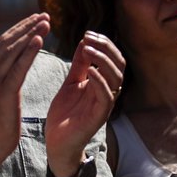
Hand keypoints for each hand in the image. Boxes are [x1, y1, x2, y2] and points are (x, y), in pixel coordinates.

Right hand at [0, 13, 47, 164]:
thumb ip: (2, 75)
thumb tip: (12, 62)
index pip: (4, 42)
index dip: (20, 28)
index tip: (36, 18)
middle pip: (9, 41)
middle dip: (28, 26)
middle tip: (45, 15)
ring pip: (14, 50)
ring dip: (31, 33)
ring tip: (46, 22)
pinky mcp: (4, 92)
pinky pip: (19, 67)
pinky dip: (29, 52)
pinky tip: (39, 40)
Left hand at [45, 31, 123, 174]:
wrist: (57, 143)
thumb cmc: (65, 114)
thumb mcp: (71, 83)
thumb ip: (78, 65)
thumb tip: (84, 42)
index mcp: (102, 83)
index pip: (113, 58)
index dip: (104, 44)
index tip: (87, 33)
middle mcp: (107, 92)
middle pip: (119, 65)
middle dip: (106, 48)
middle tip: (88, 38)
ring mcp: (105, 104)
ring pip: (116, 78)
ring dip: (103, 61)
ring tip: (88, 50)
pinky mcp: (99, 116)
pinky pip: (106, 96)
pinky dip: (100, 81)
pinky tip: (90, 71)